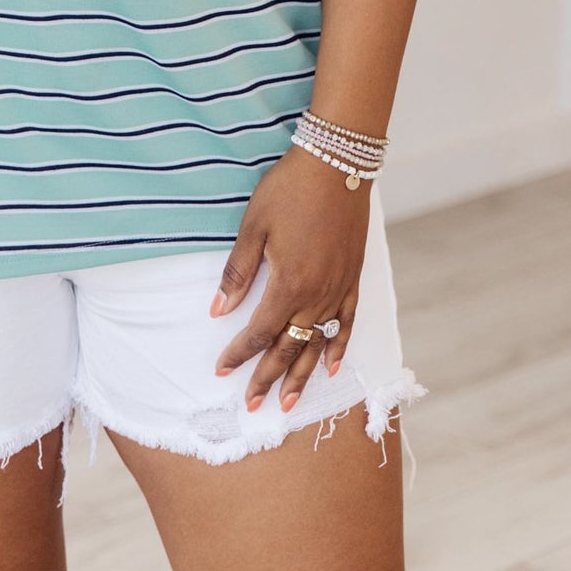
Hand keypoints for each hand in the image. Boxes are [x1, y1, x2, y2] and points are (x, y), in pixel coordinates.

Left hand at [208, 143, 370, 412]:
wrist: (336, 165)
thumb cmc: (289, 190)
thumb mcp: (253, 226)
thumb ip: (238, 272)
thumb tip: (217, 310)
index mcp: (288, 283)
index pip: (258, 331)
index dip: (238, 354)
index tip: (222, 371)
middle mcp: (316, 294)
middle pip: (288, 347)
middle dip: (267, 377)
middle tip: (252, 405)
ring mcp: (339, 288)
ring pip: (319, 343)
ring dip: (302, 374)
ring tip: (290, 402)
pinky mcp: (353, 278)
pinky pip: (348, 322)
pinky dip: (340, 346)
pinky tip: (332, 366)